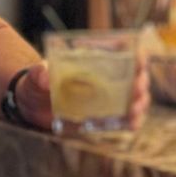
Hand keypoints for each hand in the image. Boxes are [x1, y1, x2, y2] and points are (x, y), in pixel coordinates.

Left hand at [14, 53, 150, 130]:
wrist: (34, 106)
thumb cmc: (38, 84)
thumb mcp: (36, 77)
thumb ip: (39, 74)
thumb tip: (43, 73)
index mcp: (97, 61)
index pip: (124, 52)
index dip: (136, 55)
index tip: (139, 60)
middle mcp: (109, 78)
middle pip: (136, 76)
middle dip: (141, 82)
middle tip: (136, 88)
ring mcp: (111, 98)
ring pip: (136, 98)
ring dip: (140, 103)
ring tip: (134, 108)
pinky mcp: (107, 117)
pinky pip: (126, 119)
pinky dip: (133, 121)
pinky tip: (131, 124)